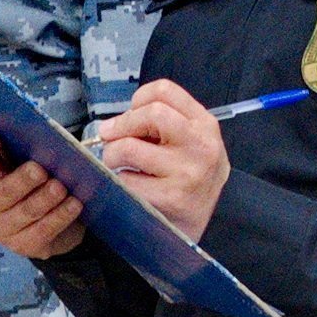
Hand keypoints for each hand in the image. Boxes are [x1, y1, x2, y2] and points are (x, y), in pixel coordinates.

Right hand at [0, 127, 85, 262]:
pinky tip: (74, 205)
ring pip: (26, 212)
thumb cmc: (38, 189)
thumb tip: (40, 136)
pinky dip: (60, 217)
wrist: (53, 227)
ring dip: (45, 199)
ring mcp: (2, 230)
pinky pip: (43, 231)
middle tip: (40, 170)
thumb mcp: (30, 169)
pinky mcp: (22, 246)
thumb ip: (27, 153)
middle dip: (23, 180)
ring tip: (61, 187)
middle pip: (4, 192)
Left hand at [96, 79, 229, 244]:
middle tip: (109, 136)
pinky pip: (126, 180)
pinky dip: (118, 181)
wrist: (207, 224)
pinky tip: (128, 185)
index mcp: (205, 124)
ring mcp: (187, 173)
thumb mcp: (191, 143)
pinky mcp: (170, 198)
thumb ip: (162, 124)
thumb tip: (112, 125)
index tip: (130, 115)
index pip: (164, 91)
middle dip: (121, 125)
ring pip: (129, 148)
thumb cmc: (190, 178)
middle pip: (149, 113)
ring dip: (112, 155)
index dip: (138, 100)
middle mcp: (201, 145)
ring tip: (116, 163)